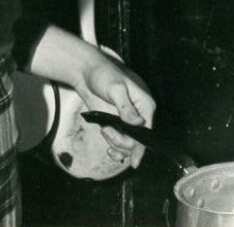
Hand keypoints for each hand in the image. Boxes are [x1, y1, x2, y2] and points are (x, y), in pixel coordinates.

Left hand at [74, 48, 155, 168]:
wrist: (86, 72)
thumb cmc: (103, 74)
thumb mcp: (115, 88)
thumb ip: (126, 107)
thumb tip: (138, 122)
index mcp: (145, 105)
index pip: (147, 131)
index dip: (141, 147)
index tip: (135, 161)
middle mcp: (139, 115)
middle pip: (137, 142)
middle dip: (122, 142)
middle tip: (107, 131)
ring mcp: (127, 121)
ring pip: (127, 144)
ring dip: (115, 143)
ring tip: (104, 130)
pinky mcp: (115, 123)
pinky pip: (119, 142)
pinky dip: (114, 147)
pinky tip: (109, 149)